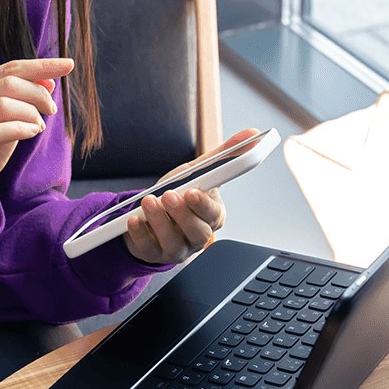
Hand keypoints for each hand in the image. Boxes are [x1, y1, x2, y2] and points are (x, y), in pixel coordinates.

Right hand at [0, 58, 74, 217]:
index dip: (41, 65)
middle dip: (38, 94)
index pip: (10, 68)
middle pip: (8, 84)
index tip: (68, 64)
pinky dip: (21, 130)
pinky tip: (31, 133)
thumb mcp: (11, 119)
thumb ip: (26, 99)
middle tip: (51, 110)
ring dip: (30, 114)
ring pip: (2, 105)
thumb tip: (50, 80)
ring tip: (38, 126)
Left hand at [122, 128, 260, 264]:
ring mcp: (177, 249)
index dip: (204, 205)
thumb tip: (253, 134)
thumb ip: (224, 155)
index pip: (215, 214)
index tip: (194, 191)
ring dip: (159, 222)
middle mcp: (198, 236)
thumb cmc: (179, 195)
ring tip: (148, 202)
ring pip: (174, 243)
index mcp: (212, 216)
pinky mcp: (155, 255)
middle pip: (198, 232)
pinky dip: (140, 233)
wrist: (151, 215)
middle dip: (182, 214)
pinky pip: (148, 249)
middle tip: (168, 195)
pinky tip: (135, 219)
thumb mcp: (197, 172)